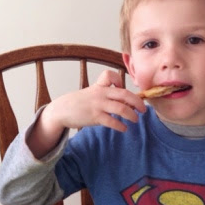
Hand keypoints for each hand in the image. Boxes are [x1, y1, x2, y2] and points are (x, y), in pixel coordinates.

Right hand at [28, 69, 145, 157]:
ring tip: (135, 120)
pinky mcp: (95, 117)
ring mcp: (98, 105)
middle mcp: (100, 94)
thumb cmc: (79, 102)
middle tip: (143, 109)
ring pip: (121, 108)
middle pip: (124, 94)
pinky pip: (112, 121)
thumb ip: (106, 93)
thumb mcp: (91, 92)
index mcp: (99, 86)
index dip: (121, 81)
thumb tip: (125, 102)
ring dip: (131, 115)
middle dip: (137, 102)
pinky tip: (124, 129)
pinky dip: (121, 126)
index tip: (125, 90)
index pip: (111, 76)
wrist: (61, 111)